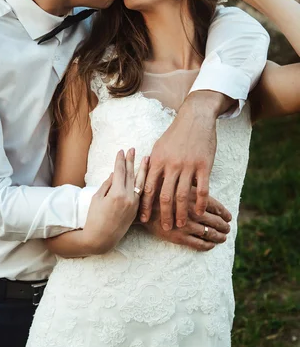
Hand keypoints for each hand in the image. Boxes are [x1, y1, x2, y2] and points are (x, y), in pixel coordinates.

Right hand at [84, 149, 148, 253]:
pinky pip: (141, 193)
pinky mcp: (136, 211)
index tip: (121, 150)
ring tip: (146, 158)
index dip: (120, 160)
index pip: (119, 172)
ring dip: (143, 170)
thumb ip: (107, 184)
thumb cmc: (94, 218)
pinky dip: (143, 183)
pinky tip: (145, 176)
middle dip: (131, 161)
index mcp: (117, 193)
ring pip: (140, 183)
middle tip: (132, 149)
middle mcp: (128, 198)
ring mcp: (134, 205)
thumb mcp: (97, 198)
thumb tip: (114, 174)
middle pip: (131, 175)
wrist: (101, 238)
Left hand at [140, 91, 220, 230]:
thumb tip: (143, 180)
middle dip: (163, 215)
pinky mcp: (203, 165)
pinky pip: (202, 189)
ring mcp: (188, 166)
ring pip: (183, 196)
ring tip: (181, 225)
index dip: (144, 205)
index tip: (142, 219)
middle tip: (165, 228)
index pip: (147, 188)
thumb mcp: (159, 147)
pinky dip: (200, 204)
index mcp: (157, 161)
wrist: (195, 118)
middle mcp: (171, 165)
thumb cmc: (175, 134)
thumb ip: (153, 165)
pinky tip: (199, 213)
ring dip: (181, 213)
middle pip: (164, 196)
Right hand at [144, 188, 231, 250]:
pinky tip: (211, 245)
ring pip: (209, 233)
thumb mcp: (174, 181)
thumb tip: (202, 184)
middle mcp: (191, 211)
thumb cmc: (156, 192)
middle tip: (228, 228)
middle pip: (215, 220)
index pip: (215, 206)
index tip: (229, 216)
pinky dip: (208, 245)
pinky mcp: (179, 238)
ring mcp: (186, 226)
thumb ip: (188, 184)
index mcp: (192, 197)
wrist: (139, 209)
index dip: (224, 213)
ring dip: (219, 236)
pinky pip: (199, 244)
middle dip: (224, 225)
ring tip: (223, 237)